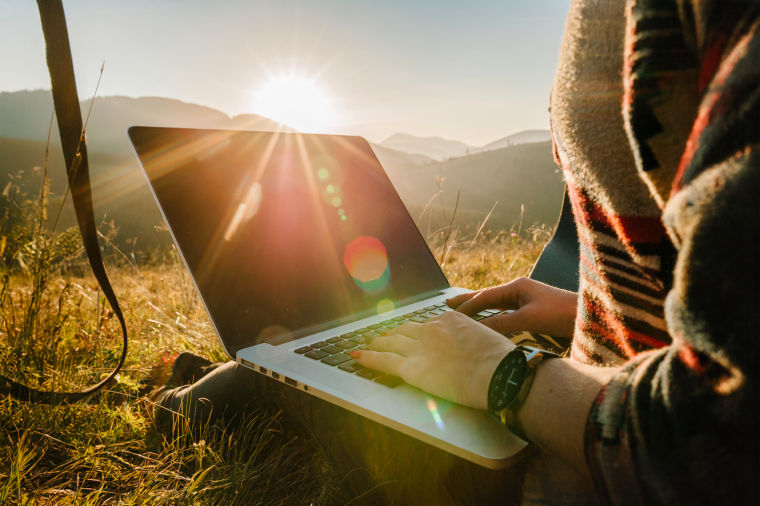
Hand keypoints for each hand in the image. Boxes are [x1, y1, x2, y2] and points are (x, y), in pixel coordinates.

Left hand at [350, 311, 513, 409]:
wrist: (498, 374)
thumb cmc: (500, 362)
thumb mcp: (488, 340)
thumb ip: (473, 341)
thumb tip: (473, 350)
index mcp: (450, 320)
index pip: (427, 323)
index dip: (417, 330)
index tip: (414, 332)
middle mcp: (431, 330)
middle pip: (405, 330)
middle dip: (393, 332)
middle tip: (384, 334)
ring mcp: (420, 348)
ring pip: (391, 342)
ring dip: (377, 342)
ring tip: (368, 342)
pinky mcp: (412, 368)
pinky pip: (383, 361)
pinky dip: (367, 357)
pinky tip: (356, 356)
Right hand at [446, 277, 577, 337]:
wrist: (589, 316)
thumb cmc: (561, 314)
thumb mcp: (529, 318)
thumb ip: (503, 323)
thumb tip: (478, 330)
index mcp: (517, 286)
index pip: (485, 297)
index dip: (467, 306)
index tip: (450, 315)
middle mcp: (519, 290)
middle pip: (488, 296)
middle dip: (468, 300)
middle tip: (448, 303)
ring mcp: (527, 299)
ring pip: (496, 304)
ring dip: (480, 309)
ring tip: (463, 312)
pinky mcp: (533, 310)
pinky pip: (506, 312)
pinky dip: (493, 316)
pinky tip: (489, 320)